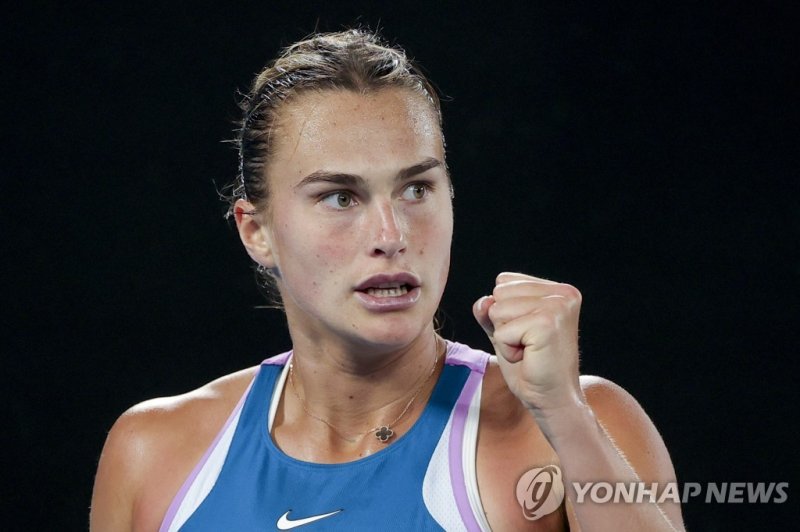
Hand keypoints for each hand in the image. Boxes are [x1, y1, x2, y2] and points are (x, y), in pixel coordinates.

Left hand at [473, 272, 583, 412]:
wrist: (552, 399)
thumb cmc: (532, 367)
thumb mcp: (505, 331)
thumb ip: (490, 312)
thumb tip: (482, 301)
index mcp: (557, 289)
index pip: (504, 281)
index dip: (505, 312)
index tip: (528, 334)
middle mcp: (563, 293)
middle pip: (499, 293)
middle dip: (504, 324)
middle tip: (529, 345)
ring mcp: (557, 306)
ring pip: (497, 309)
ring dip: (505, 337)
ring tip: (529, 351)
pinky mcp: (547, 324)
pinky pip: (501, 331)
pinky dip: (507, 350)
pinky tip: (529, 358)